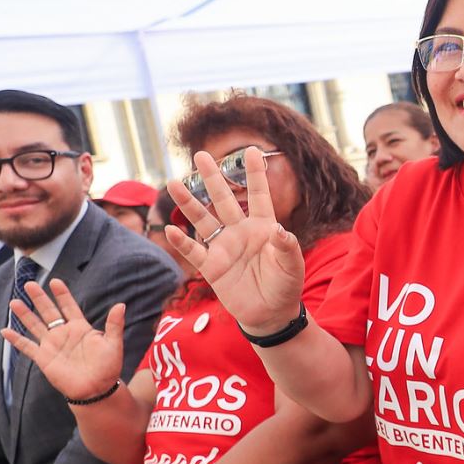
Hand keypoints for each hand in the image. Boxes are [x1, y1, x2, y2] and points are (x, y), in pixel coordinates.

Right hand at [0, 278, 125, 401]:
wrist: (96, 389)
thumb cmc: (108, 367)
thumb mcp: (113, 343)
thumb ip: (114, 324)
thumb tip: (121, 305)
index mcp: (80, 328)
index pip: (69, 307)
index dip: (62, 294)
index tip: (55, 281)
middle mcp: (64, 333)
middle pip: (49, 312)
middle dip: (39, 298)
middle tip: (29, 284)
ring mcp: (52, 345)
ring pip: (35, 325)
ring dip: (25, 314)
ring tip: (14, 302)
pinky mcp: (44, 358)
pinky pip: (27, 347)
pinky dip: (16, 340)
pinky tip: (5, 331)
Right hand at [164, 148, 304, 335]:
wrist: (271, 314)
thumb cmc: (285, 285)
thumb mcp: (291, 265)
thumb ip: (286, 247)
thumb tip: (280, 230)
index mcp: (263, 226)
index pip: (258, 195)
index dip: (255, 174)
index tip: (252, 149)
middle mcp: (240, 231)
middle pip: (224, 199)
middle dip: (212, 178)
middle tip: (200, 155)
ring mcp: (224, 247)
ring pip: (203, 220)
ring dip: (189, 203)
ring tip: (174, 182)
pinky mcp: (212, 267)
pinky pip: (194, 251)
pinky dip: (183, 242)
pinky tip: (172, 230)